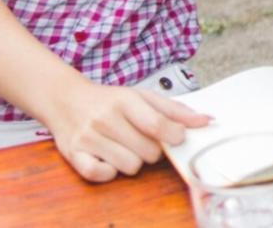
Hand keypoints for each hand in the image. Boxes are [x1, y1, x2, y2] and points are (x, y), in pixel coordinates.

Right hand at [44, 78, 209, 181]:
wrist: (66, 99)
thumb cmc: (109, 100)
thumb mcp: (142, 96)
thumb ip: (175, 110)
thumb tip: (206, 121)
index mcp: (125, 100)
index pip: (157, 125)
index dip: (174, 136)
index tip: (177, 137)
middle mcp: (105, 118)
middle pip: (148, 151)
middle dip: (152, 150)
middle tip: (142, 140)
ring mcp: (88, 138)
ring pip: (129, 166)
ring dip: (132, 161)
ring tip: (124, 147)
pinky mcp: (74, 155)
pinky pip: (101, 174)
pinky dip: (110, 172)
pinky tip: (109, 159)